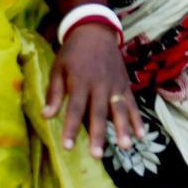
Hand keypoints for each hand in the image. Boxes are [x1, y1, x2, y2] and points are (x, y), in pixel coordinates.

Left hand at [43, 22, 141, 157]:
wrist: (95, 32)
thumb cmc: (72, 53)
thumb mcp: (58, 69)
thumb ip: (54, 93)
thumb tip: (46, 116)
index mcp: (80, 82)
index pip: (76, 109)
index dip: (72, 128)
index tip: (68, 147)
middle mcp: (100, 85)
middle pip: (99, 113)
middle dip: (99, 134)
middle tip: (98, 155)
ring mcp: (115, 85)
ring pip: (120, 110)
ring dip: (123, 129)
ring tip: (125, 146)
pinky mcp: (125, 85)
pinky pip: (133, 104)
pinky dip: (138, 119)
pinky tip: (141, 134)